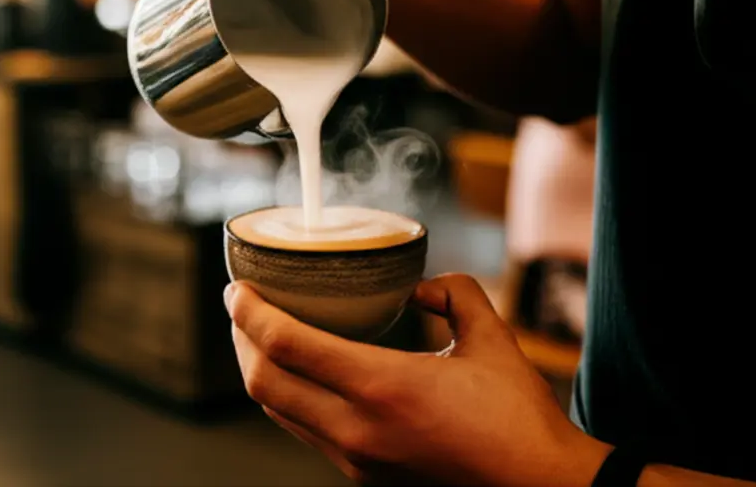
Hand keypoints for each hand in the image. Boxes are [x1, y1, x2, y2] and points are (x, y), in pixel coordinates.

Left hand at [225, 274, 608, 486]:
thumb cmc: (518, 419)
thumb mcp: (492, 339)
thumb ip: (456, 294)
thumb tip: (422, 287)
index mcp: (382, 387)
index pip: (286, 345)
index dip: (249, 312)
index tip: (237, 288)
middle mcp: (356, 428)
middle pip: (264, 381)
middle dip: (241, 338)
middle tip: (241, 305)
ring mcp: (356, 459)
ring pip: (278, 411)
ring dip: (259, 369)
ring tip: (261, 335)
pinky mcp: (363, 476)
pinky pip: (303, 430)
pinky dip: (287, 396)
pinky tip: (301, 374)